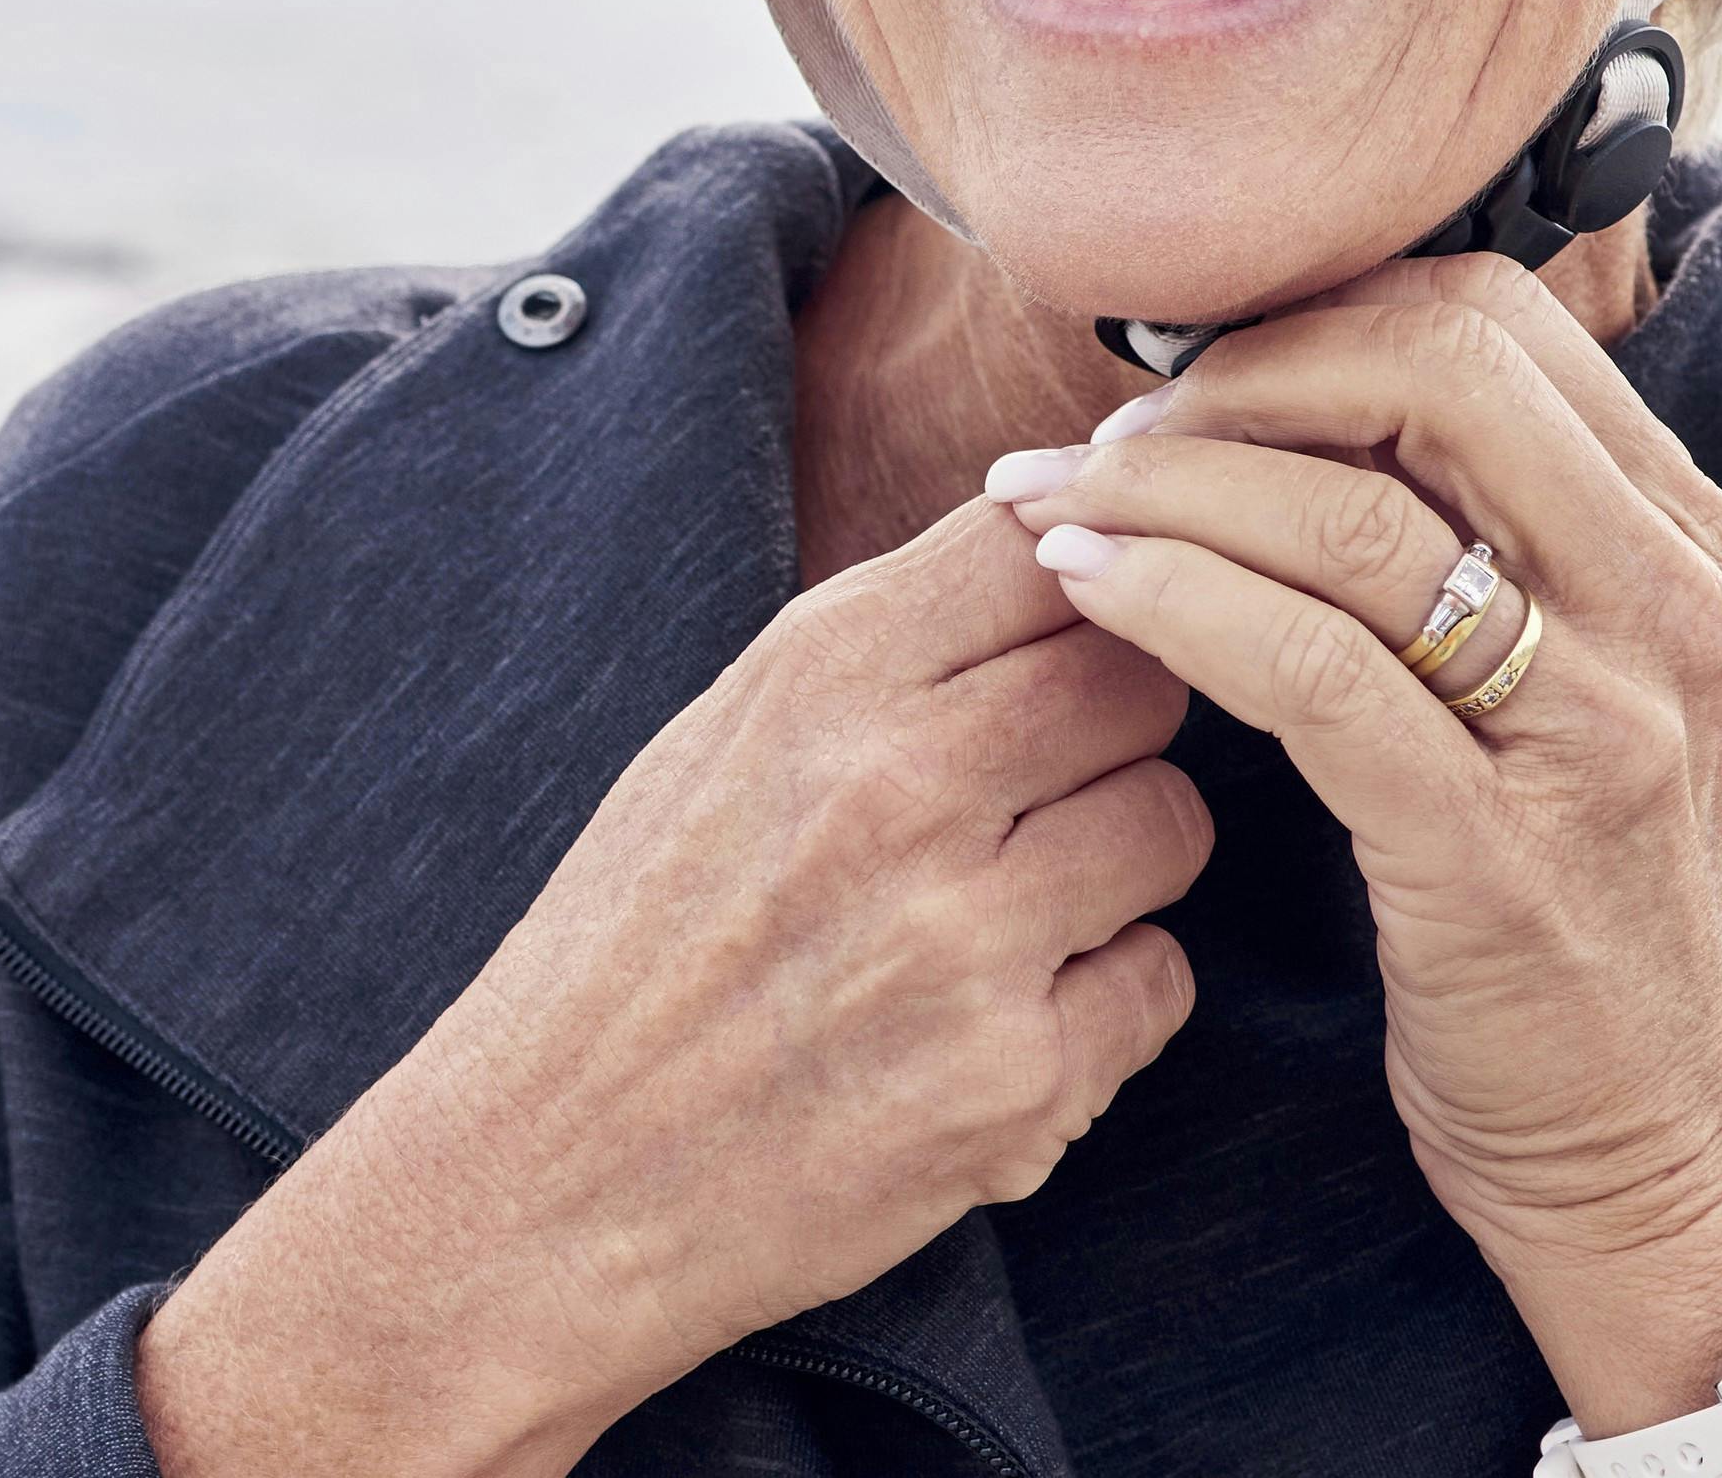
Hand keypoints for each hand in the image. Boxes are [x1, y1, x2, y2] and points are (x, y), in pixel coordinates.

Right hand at [140, 498, 1209, 1477]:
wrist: (547, 1180)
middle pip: (1142, 677)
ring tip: (1013, 907)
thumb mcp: (725, 734)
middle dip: (1116, 726)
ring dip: (1120, 863)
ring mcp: (967, 941)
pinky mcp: (1015, 1085)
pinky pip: (1158, 982)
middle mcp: (902, 788)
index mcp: (819, 677)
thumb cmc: (636, 943)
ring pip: (1173, 822)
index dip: (1087, 583)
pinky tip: (999, 1019)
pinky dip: (1104, 1000)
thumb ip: (893, 643)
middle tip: (1043, 787)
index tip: (1068, 631)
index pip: (1048, 545)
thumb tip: (1071, 541)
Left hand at [992, 252, 1721, 1431]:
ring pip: (1351, 515)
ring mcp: (1595, 729)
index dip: (1307, 314)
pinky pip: (1314, 673)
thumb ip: (1482, 532)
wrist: (1661, 1152)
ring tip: (1043, 506)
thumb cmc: (1571, 900)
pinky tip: (1084, 591)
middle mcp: (1661, 605)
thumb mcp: (1572, 680)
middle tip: (1103, 438)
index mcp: (1678, 536)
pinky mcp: (1499, 853)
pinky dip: (1176, 603)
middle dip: (1232, 377)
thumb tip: (1289, 389)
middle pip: (1430, 369)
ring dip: (1163, 487)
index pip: (1488, 319)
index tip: (1179, 373)